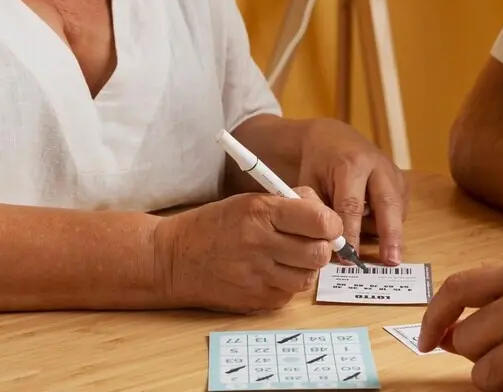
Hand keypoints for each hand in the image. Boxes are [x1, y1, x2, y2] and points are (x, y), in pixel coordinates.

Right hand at [157, 186, 340, 312]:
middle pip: (319, 253)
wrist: (173, 259)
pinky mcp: (255, 301)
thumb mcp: (249, 200)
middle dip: (321, 246)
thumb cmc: (214, 225)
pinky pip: (289, 295)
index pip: (320, 221)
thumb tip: (325, 215)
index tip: (325, 224)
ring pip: (308, 278)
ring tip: (288, 257)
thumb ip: (289, 204)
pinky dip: (287, 284)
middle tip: (309, 241)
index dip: (330, 223)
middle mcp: (261, 245)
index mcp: (261, 212)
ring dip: (305, 268)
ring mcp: (258, 277)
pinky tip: (270, 272)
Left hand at [296, 119, 407, 264]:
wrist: (332, 138)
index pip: (352, 205)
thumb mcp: (309, 185)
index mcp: (350, 164)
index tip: (349, 259)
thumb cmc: (317, 165)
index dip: (351, 234)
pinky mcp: (401, 179)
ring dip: (392, 233)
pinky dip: (392, 223)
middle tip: (392, 261)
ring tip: (387, 255)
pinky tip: (380, 231)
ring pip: (397, 208)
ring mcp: (393, 171)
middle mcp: (377, 165)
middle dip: (390, 234)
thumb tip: (331, 245)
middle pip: (387, 203)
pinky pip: (400, 207)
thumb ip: (320, 213)